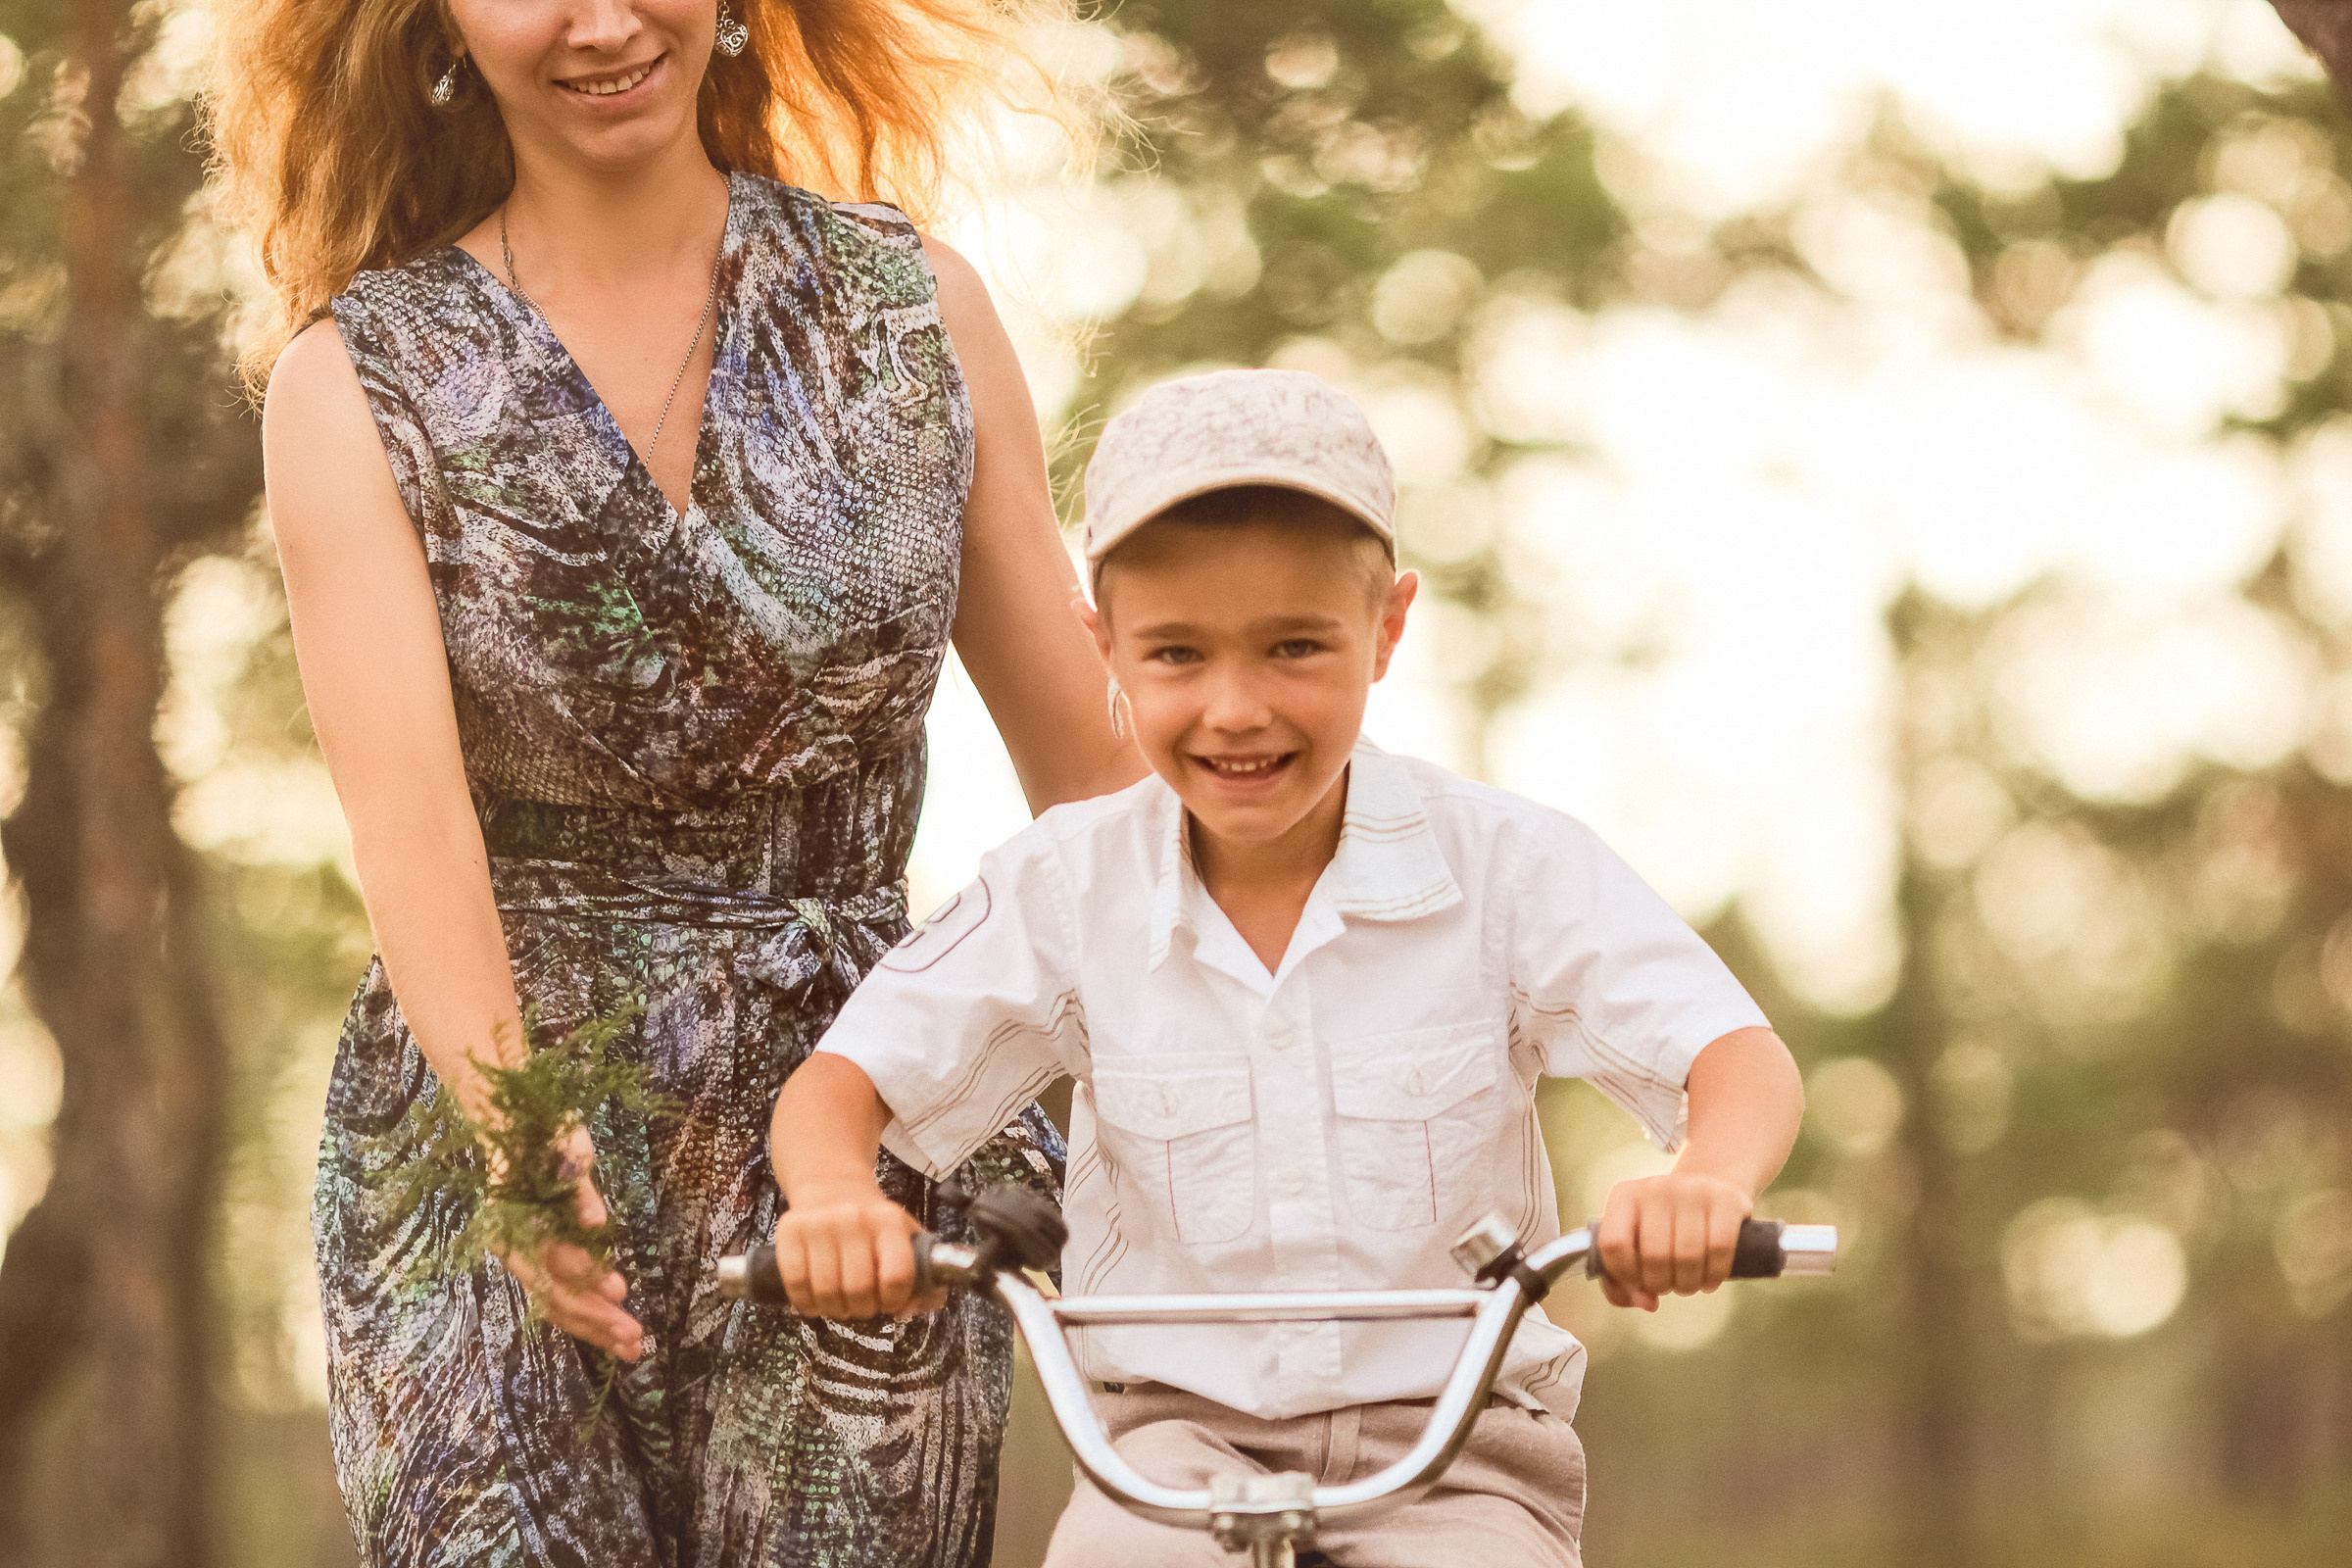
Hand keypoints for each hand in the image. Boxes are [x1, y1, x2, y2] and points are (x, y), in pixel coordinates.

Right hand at [494, 1126, 644, 1359]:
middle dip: (595, 1320)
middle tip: (634, 1338)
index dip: (585, 1277)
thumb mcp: (567, 1151)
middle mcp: (514, 1249)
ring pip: (558, 1304)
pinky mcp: (542, 1261)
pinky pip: (563, 1296)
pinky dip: (589, 1315)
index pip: (549, 1261)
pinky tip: (613, 1332)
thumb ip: (579, 1192)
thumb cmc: (546, 1135)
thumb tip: (595, 1225)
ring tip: (630, 1348)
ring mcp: (527, 1258)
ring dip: (594, 1328)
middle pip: (553, 1295)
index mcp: (514, 1222)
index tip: (620, 1292)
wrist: (520, 1128)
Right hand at [770, 1181, 932, 1318]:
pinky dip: (805, 1303)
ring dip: (834, 1310)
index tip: (889, 1302)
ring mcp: (819, 1224)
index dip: (894, 1300)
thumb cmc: (873, 1223)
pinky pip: (796, 1284)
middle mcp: (854, 1219)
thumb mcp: (906, 1237)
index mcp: (889, 1221)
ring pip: (826, 1292)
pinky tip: (814, 1300)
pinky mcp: (790, 1230)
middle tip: (862, 1306)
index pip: (897, 1275)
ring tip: (839, 1303)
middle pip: (859, 1289)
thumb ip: (921, 1276)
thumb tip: (911, 1310)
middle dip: (863, 1310)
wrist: (832, 1184)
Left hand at [1594, 1170, 1753, 1310]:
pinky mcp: (1726, 1200)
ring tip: (1688, 1285)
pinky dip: (1714, 1275)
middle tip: (1668, 1286)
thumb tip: (1646, 1303)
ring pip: (1688, 1256)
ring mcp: (1692, 1190)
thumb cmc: (1664, 1229)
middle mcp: (1656, 1187)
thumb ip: (1622, 1282)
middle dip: (1661, 1284)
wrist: (1709, 1191)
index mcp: (1624, 1196)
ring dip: (1687, 1285)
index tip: (1638, 1284)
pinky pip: (1719, 1250)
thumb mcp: (1635, 1245)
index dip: (1625, 1275)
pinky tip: (1709, 1280)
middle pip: (1654, 1255)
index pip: (1613, 1244)